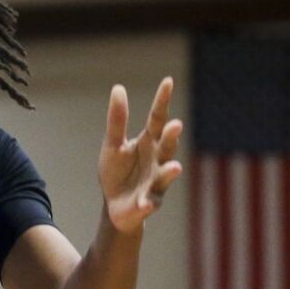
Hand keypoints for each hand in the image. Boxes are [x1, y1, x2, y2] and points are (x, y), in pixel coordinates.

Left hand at [97, 77, 182, 233]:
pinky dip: (147, 204)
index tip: (168, 81)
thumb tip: (118, 88)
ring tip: (175, 167)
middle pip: (167, 146)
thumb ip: (117, 120)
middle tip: (176, 125)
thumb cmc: (117, 172)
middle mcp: (157, 160)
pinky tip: (145, 204)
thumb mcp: (113, 144)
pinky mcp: (147, 204)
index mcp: (149, 142)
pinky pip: (148, 204)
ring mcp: (156, 183)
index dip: (163, 101)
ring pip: (164, 176)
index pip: (157, 118)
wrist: (115, 207)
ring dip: (169, 172)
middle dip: (172, 138)